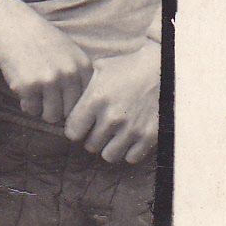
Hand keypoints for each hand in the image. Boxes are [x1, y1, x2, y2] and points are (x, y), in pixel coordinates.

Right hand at [0, 0, 92, 123]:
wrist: (12, 26)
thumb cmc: (41, 41)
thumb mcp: (70, 53)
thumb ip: (80, 78)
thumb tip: (82, 113)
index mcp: (84, 67)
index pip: (85, 103)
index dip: (71, 102)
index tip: (60, 93)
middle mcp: (69, 75)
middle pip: (69, 112)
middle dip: (57, 107)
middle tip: (45, 92)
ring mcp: (49, 81)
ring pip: (51, 116)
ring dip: (42, 107)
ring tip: (35, 89)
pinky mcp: (28, 86)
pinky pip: (31, 110)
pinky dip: (26, 102)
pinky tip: (23, 84)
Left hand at [64, 40, 160, 163]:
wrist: (161, 68)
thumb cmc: (126, 67)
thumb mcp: (98, 70)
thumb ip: (81, 87)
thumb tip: (64, 99)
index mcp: (95, 99)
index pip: (72, 132)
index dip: (75, 129)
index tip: (80, 125)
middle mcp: (111, 117)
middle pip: (90, 146)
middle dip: (92, 138)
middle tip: (99, 128)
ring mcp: (131, 129)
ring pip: (109, 156)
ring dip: (109, 147)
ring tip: (113, 134)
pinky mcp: (149, 137)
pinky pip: (131, 158)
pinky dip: (128, 150)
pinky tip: (128, 137)